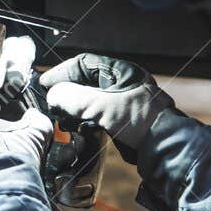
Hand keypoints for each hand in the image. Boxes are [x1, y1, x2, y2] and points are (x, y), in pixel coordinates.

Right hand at [40, 52, 174, 149]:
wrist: (164, 146)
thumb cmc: (138, 120)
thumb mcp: (101, 106)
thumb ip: (73, 98)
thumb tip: (52, 94)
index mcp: (119, 71)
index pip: (83, 64)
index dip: (62, 72)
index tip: (46, 84)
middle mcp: (121, 83)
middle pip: (84, 82)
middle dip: (67, 93)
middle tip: (53, 104)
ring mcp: (122, 101)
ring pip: (89, 100)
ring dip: (74, 109)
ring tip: (64, 119)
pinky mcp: (122, 118)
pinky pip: (96, 114)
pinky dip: (84, 120)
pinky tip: (79, 128)